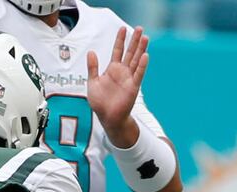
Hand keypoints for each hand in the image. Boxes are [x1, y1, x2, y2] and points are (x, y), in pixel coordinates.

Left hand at [87, 27, 149, 147]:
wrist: (107, 117)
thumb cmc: (100, 102)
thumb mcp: (93, 82)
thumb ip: (93, 68)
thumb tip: (91, 52)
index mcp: (112, 69)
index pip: (117, 51)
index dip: (120, 40)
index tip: (122, 28)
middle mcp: (122, 72)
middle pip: (130, 53)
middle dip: (134, 41)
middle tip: (140, 28)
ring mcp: (129, 79)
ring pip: (136, 61)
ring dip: (141, 49)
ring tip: (145, 37)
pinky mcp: (133, 87)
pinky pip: (138, 74)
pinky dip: (141, 66)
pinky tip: (145, 56)